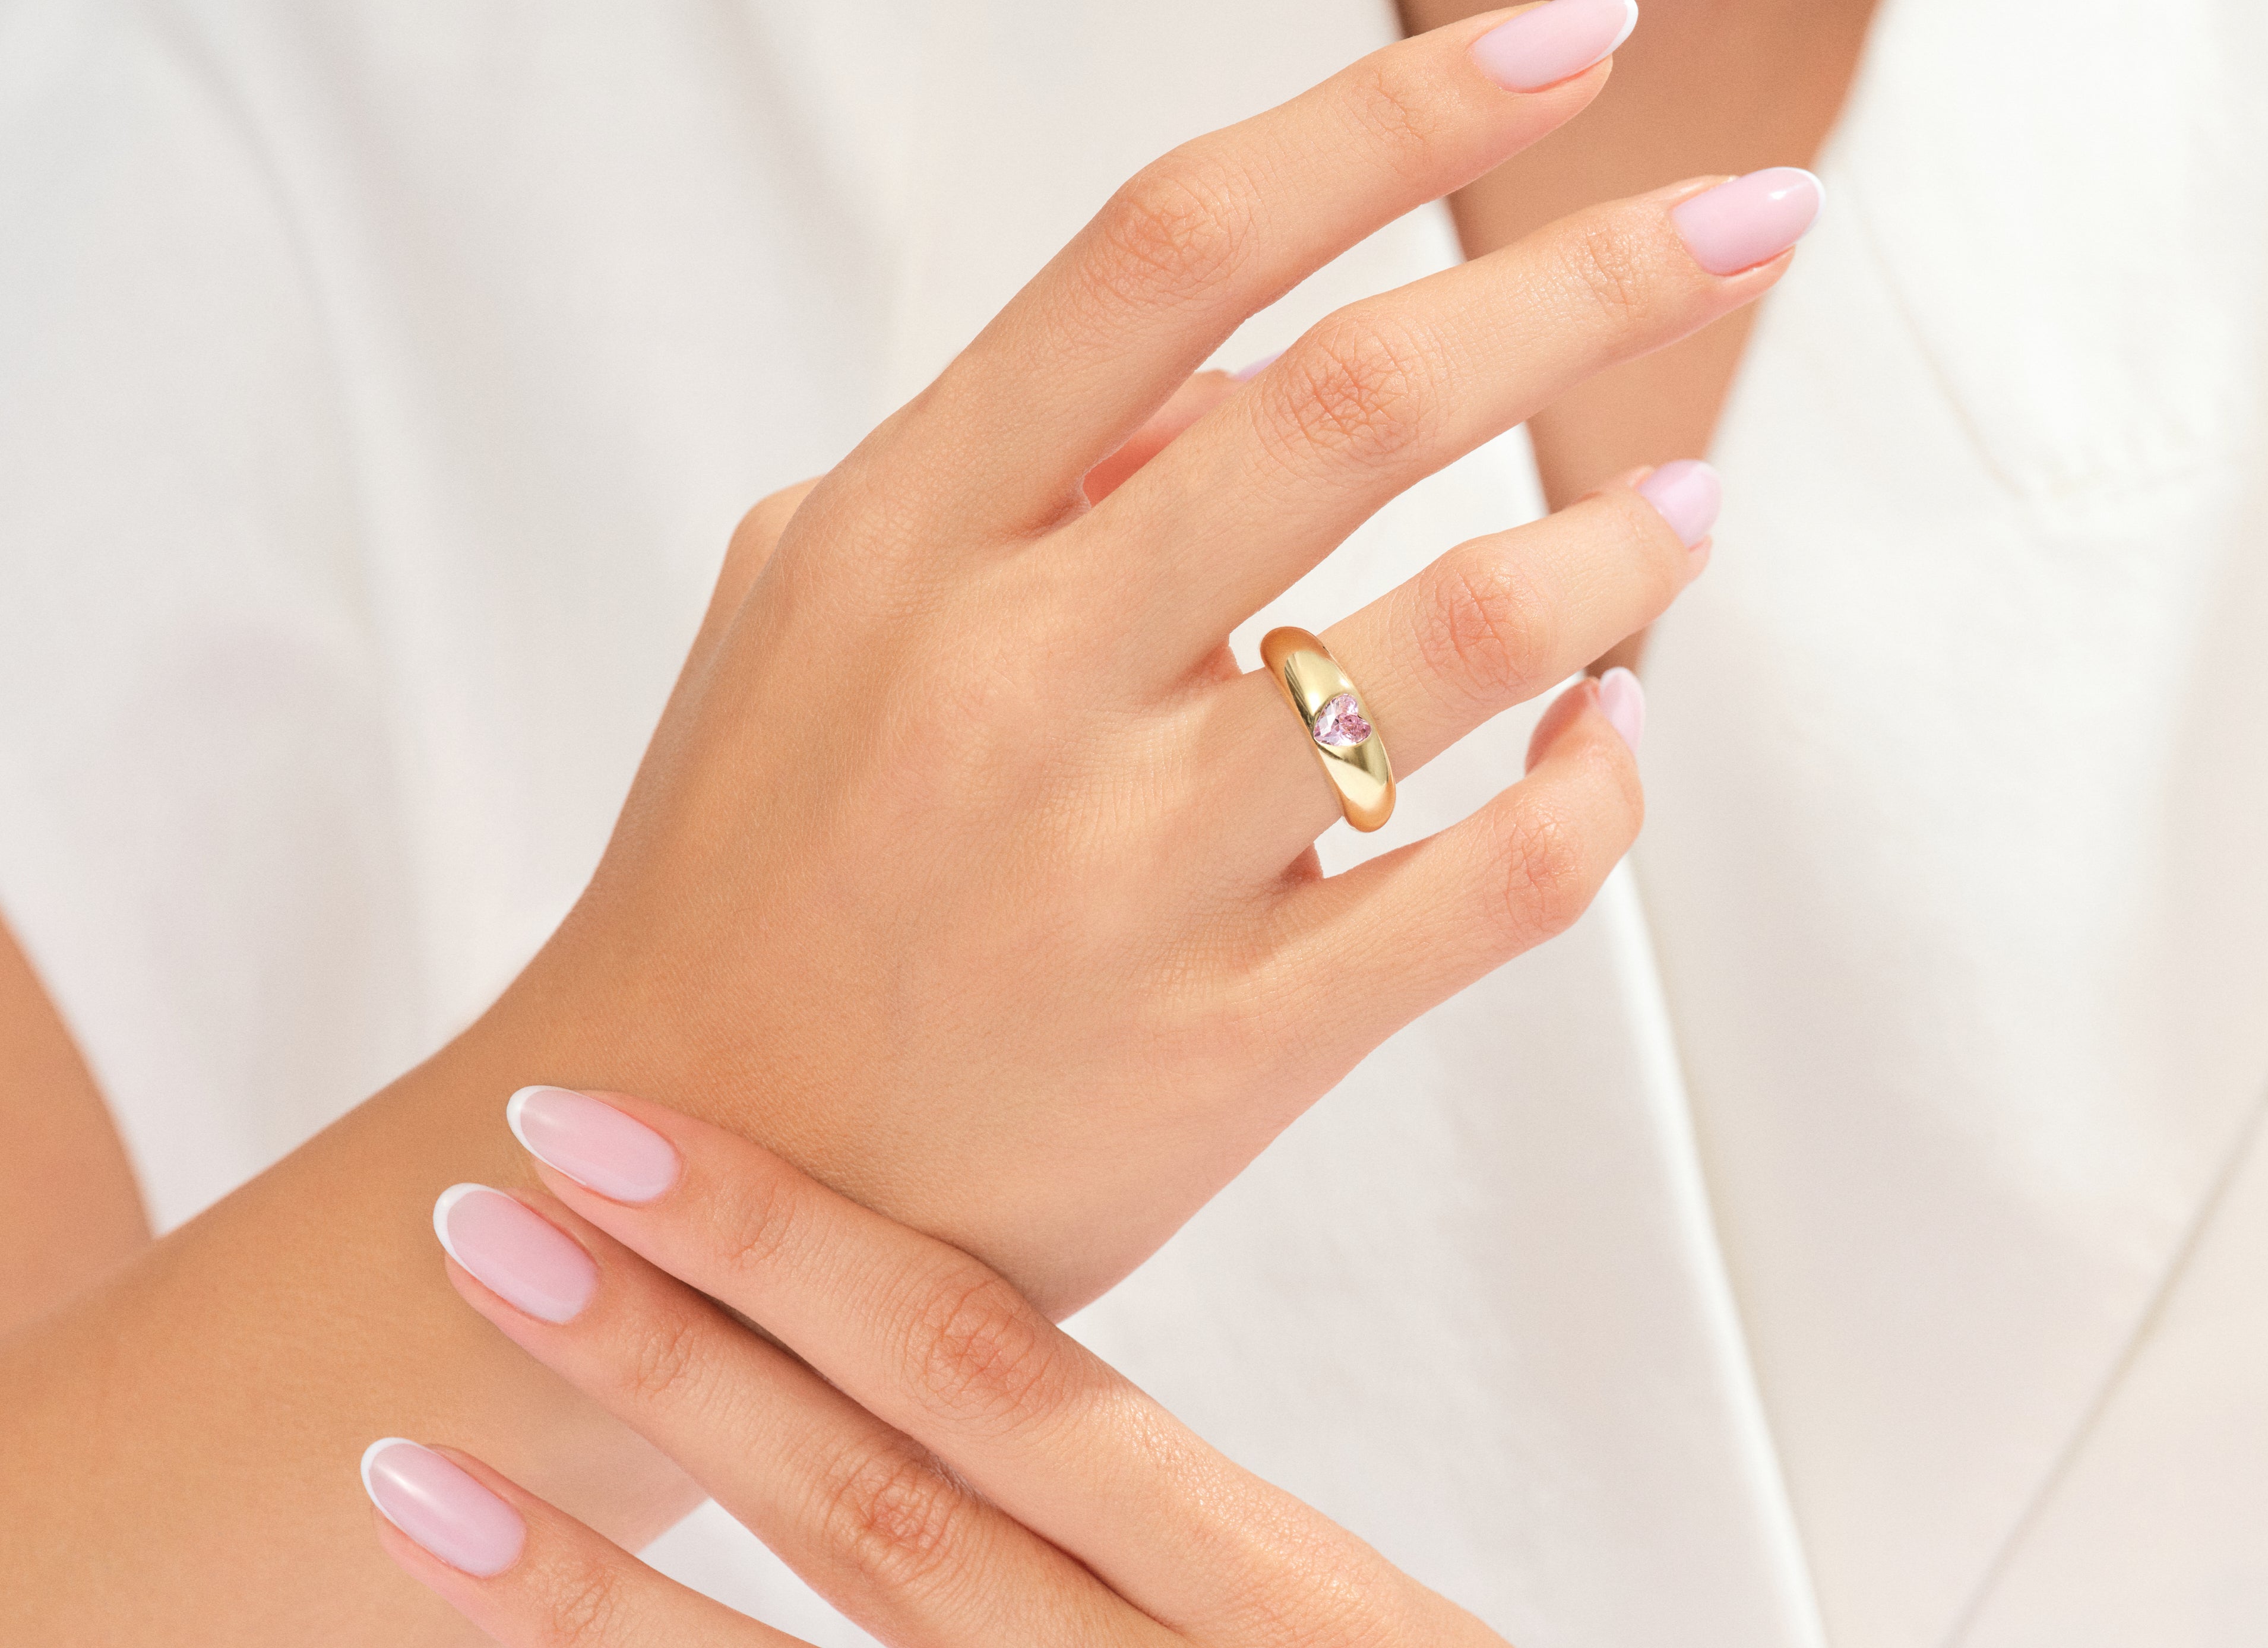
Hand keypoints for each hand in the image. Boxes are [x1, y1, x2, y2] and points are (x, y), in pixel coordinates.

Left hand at [367, 1090, 1519, 1646]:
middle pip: (885, 1514)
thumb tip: (1000, 1372)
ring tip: (418, 1474)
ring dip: (592, 1586)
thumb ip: (1237, 1547)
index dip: (795, 1249)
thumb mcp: (1385, 1644)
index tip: (617, 1135)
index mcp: (1295, 1610)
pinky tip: (526, 1643)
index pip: (1010, 1385)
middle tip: (487, 1223)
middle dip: (669, 1365)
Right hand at [496, 0, 1801, 1313]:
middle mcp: (1014, 675)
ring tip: (1685, 498)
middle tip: (1757, 215)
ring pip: (1472, 637)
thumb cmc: (752, 861)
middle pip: (1367, 395)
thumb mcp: (808, 604)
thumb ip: (1007, 460)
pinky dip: (1601, 790)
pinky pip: (1494, 889)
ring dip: (1626, 541)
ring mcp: (1122, 875)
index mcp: (906, 532)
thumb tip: (1247, 367)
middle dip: (1601, 275)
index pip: (1181, 247)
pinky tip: (1613, 732)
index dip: (1399, 113)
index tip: (1571, 48)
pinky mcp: (1220, 1054)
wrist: (684, 1175)